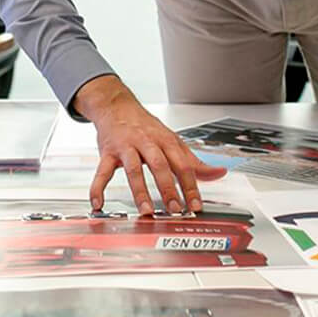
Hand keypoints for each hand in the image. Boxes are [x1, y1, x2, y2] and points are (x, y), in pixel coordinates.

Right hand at [74, 75, 225, 215]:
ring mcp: (126, 146)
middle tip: (175, 209)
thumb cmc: (146, 127)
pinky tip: (98, 204)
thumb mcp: (173, 140)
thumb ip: (194, 161)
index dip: (191, 185)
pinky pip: (102, 170)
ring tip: (146, 210)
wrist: (116, 106)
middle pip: (160, 165)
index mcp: (166, 140)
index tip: (196, 205)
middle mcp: (147, 142)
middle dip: (168, 188)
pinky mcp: (107, 151)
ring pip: (133, 169)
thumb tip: (219, 173)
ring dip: (140, 191)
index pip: (182, 164)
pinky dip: (98, 188)